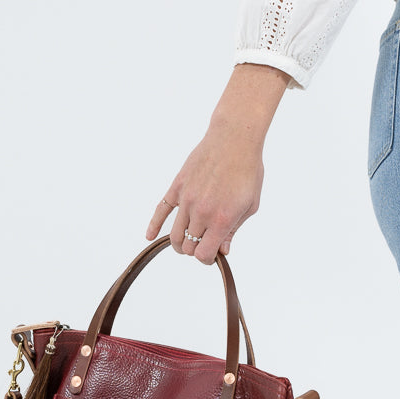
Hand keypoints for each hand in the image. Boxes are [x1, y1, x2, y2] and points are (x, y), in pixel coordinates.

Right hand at [146, 121, 263, 264]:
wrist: (233, 139)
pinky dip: (154, 226)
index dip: (207, 259)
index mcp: (221, 219)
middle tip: (204, 243)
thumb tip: (223, 250)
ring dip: (180, 244)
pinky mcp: (177, 186)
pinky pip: (161, 210)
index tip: (213, 254)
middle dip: (196, 250)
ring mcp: (186, 199)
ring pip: (175, 235)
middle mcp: (201, 212)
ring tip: (187, 242)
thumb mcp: (249, 206)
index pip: (204, 254)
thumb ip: (233, 231)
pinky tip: (150, 237)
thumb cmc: (246, 171)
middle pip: (189, 247)